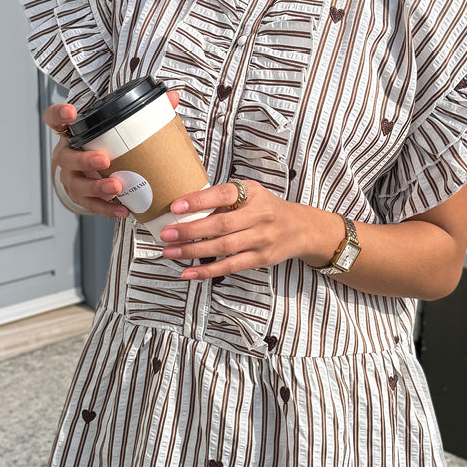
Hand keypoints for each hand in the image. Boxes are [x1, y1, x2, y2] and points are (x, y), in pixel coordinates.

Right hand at [43, 91, 180, 217]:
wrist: (95, 172)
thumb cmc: (105, 145)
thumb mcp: (117, 128)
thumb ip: (144, 111)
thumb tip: (172, 97)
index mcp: (72, 133)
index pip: (54, 119)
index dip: (58, 115)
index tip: (71, 112)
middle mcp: (66, 155)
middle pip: (66, 158)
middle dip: (84, 160)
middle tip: (104, 160)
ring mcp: (71, 178)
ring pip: (77, 185)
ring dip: (96, 188)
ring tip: (116, 188)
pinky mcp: (81, 197)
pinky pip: (91, 205)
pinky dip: (106, 209)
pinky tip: (123, 209)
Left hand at [159, 180, 305, 278]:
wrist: (300, 228)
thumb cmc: (266, 209)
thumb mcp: (251, 194)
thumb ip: (224, 199)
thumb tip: (187, 210)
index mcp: (252, 194)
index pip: (224, 194)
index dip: (199, 200)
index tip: (176, 206)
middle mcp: (259, 216)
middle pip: (220, 225)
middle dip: (190, 230)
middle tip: (166, 234)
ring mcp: (260, 239)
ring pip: (223, 247)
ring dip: (193, 251)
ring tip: (171, 252)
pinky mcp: (260, 259)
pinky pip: (231, 266)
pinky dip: (208, 271)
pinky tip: (189, 273)